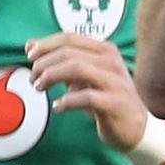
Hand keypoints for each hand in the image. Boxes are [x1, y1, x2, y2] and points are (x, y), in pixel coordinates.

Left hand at [26, 30, 148, 154]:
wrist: (135, 126)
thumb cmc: (105, 97)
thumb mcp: (82, 75)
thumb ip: (60, 60)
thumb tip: (30, 45)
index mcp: (104, 51)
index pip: (70, 38)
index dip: (45, 45)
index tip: (29, 56)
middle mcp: (111, 62)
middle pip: (70, 53)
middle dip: (44, 64)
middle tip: (32, 79)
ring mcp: (115, 82)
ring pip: (78, 68)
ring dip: (51, 77)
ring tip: (39, 88)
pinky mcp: (115, 103)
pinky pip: (87, 97)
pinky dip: (67, 101)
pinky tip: (58, 107)